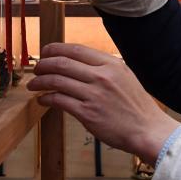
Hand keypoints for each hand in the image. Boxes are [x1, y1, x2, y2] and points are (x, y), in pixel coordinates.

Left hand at [27, 43, 179, 163]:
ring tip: (33, 85)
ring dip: (40, 82)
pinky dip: (46, 98)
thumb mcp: (125, 77)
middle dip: (43, 64)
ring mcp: (94, 95)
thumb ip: (104, 68)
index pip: (75, 49)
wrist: (147, 130)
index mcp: (111, 64)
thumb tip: (79, 63)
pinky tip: (42, 100)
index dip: (55, 49)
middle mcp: (101, 76)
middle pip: (62, 63)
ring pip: (56, 81)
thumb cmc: (136, 106)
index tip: (46, 52)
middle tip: (36, 69)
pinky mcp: (87, 113)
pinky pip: (59, 101)